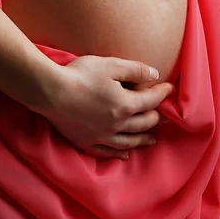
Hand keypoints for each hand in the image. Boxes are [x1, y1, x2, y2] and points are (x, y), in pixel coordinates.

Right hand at [39, 55, 174, 158]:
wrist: (50, 92)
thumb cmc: (80, 74)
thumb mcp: (110, 65)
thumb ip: (135, 70)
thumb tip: (155, 74)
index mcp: (125, 105)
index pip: (150, 100)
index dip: (162, 93)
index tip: (169, 88)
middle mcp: (117, 124)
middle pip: (143, 123)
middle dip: (155, 117)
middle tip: (162, 114)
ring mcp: (102, 136)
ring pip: (129, 141)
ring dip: (143, 139)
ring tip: (152, 138)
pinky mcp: (86, 141)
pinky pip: (108, 152)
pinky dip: (120, 153)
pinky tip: (125, 153)